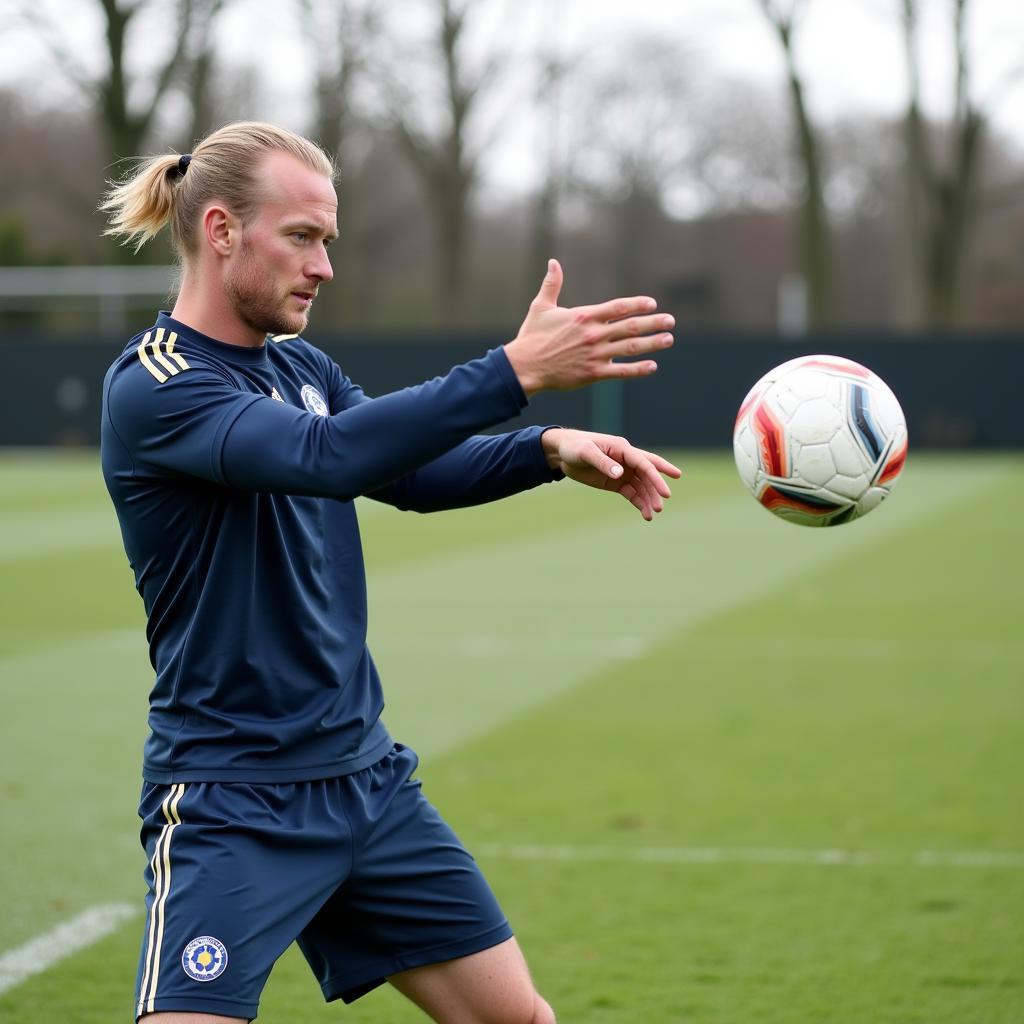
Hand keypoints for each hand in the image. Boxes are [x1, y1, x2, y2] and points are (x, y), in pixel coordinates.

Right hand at [504, 260, 674, 395]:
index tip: (652, 304)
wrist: (524, 366)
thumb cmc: (531, 336)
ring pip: (630, 348)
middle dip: (653, 323)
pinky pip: (620, 372)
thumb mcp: (541, 306)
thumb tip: (553, 262)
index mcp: (584, 316)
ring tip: (668, 339)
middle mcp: (593, 334)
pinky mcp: (593, 374)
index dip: (637, 304)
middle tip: (671, 321)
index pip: (618, 307)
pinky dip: (638, 369)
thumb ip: (552, 284)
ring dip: (652, 343)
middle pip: (630, 326)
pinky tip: (653, 366)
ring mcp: (595, 355)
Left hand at [541, 428, 681, 521]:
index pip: (644, 463)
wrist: (562, 453)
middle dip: (657, 487)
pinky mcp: (616, 482)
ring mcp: (622, 472)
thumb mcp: (586, 452)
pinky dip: (639, 503)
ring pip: (641, 486)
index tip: (665, 490)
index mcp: (622, 449)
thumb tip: (620, 473)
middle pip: (647, 474)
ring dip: (648, 499)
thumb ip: (603, 462)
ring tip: (652, 514)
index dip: (657, 475)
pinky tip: (645, 514)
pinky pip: (632, 493)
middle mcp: (626, 460)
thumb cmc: (574, 447)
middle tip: (663, 502)